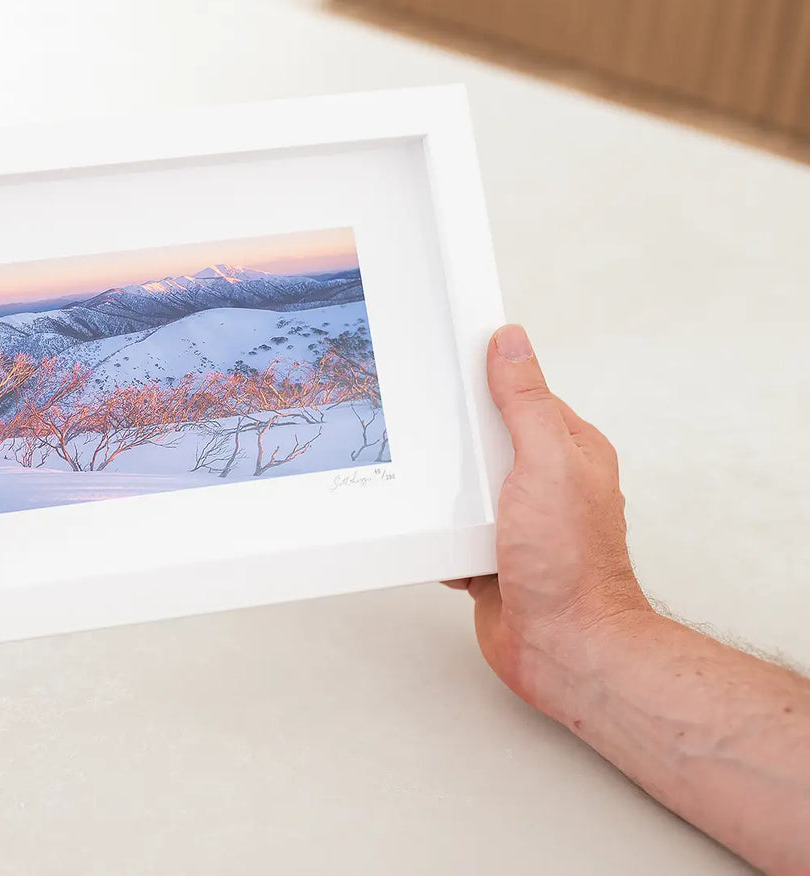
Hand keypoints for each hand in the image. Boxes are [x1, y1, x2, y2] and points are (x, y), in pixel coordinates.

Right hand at [451, 325, 653, 715]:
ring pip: (463, 490)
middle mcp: (546, 486)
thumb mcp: (546, 463)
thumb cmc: (570, 565)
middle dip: (454, 442)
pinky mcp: (490, 560)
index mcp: (570, 453)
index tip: (446, 364)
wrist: (564, 648)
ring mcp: (518, 525)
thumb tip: (511, 342)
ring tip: (420, 484)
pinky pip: (450, 535)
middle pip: (485, 443)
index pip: (523, 398)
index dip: (486, 382)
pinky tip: (428, 535)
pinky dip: (435, 537)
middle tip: (420, 426)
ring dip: (441, 494)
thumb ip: (525, 402)